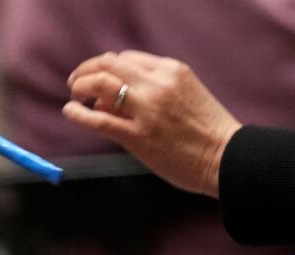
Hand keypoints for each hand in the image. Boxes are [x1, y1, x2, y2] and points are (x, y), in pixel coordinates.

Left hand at [61, 51, 240, 196]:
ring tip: (74, 96)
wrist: (224, 157)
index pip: (127, 59)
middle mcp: (158, 85)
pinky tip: (70, 111)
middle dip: (87, 70)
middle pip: (110, 64)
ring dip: (81, 86)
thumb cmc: (204, 131)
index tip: (97, 78)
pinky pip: (98, 120)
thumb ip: (149, 92)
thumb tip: (105, 100)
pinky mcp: (138, 136)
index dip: (106, 67)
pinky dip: (78, 114)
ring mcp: (147, 110)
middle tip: (76, 83)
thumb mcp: (183, 96)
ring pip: (101, 84)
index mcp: (171, 71)